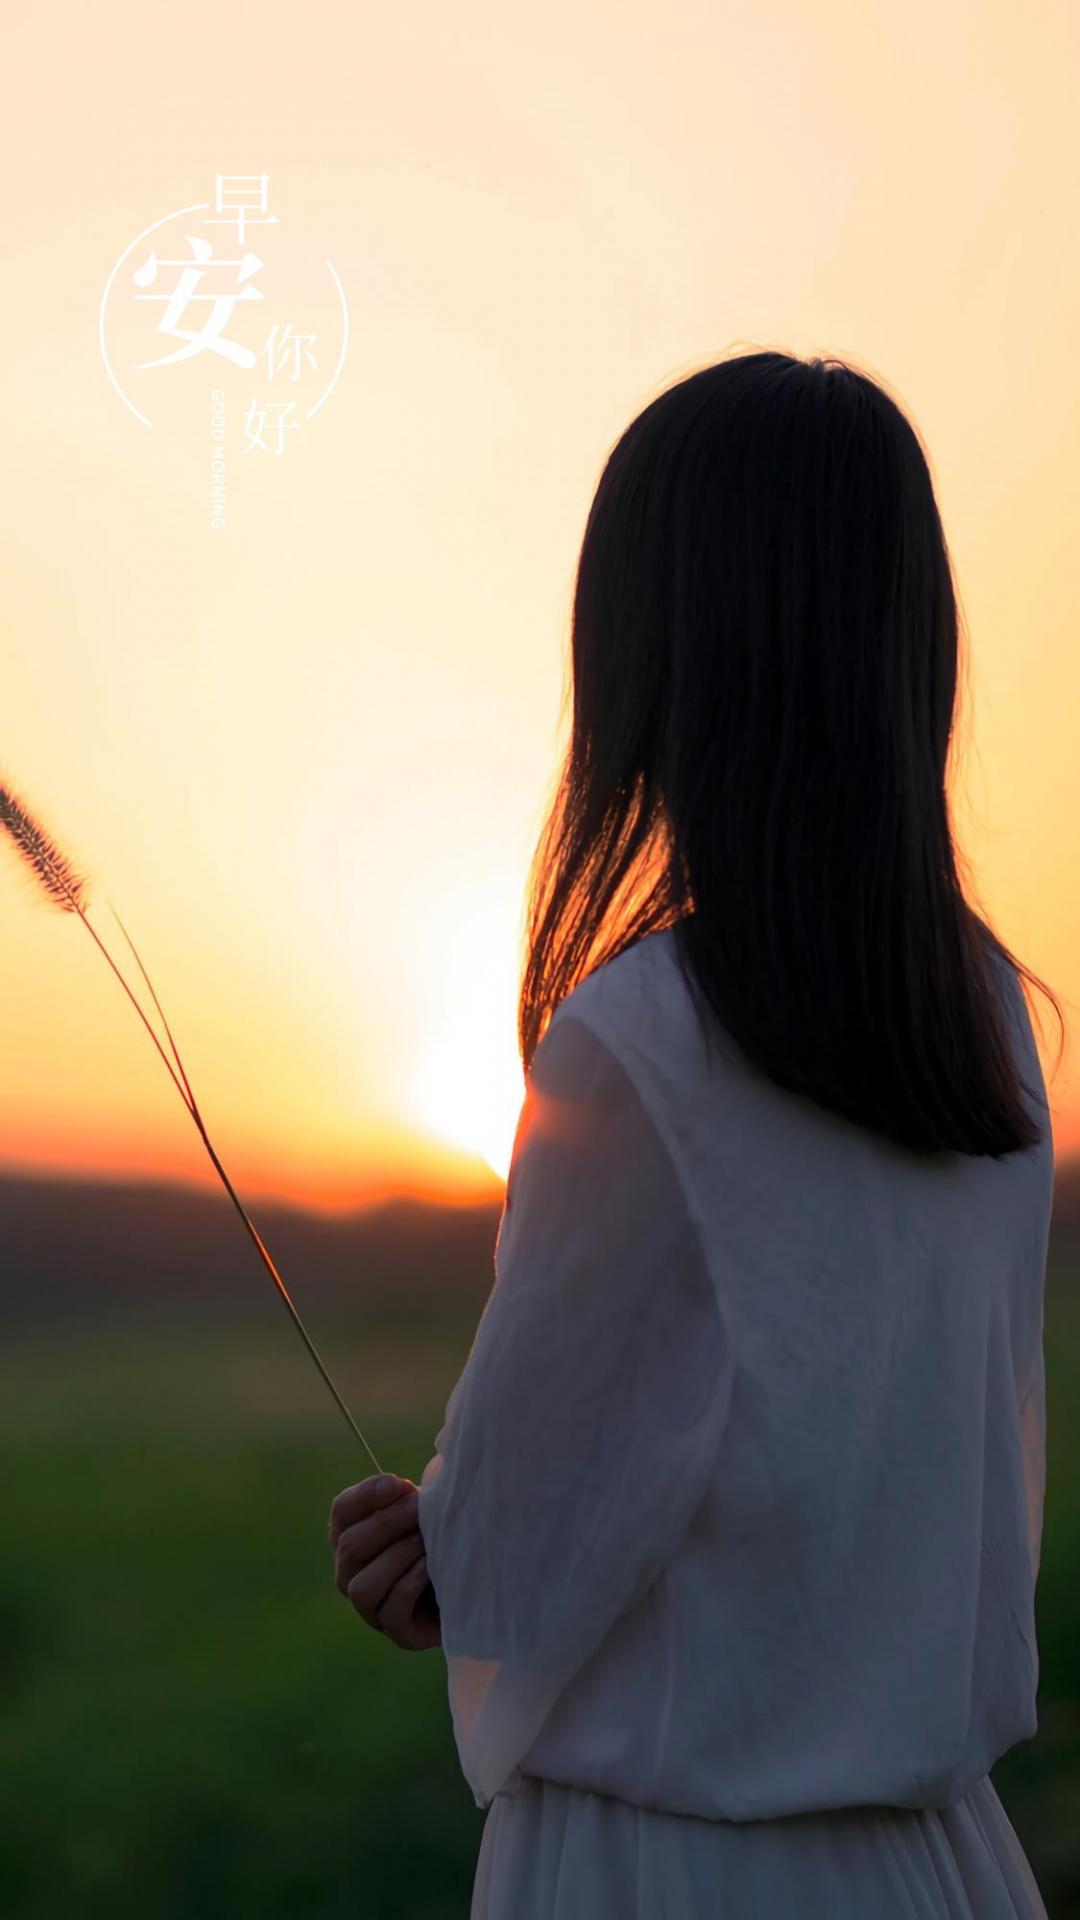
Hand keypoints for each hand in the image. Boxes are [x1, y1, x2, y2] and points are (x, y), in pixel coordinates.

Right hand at [327, 1473, 441, 1651]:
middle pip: (349, 1547)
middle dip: (388, 1523)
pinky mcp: (398, 1633)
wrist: (476, 1581)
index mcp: (353, 1536)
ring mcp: (371, 1608)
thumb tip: (401, 1489)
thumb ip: (409, 1499)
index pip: (342, 1512)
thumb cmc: (445, 1535)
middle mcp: (352, 1574)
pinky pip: (391, 1612)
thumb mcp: (427, 1512)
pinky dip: (409, 1584)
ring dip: (395, 1558)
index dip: (365, 1496)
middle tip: (421, 1508)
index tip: (397, 1484)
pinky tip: (430, 1566)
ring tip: (425, 1541)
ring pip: (361, 1587)